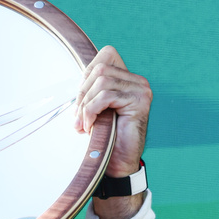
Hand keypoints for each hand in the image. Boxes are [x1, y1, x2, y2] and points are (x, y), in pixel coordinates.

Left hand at [74, 46, 150, 177]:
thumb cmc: (107, 138)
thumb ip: (91, 90)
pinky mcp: (139, 101)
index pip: (106, 55)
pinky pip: (105, 96)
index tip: (81, 99)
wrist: (118, 163)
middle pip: (100, 69)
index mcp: (128, 79)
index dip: (87, 74)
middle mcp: (138, 81)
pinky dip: (91, 111)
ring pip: (101, 82)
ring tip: (83, 124)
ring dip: (86, 105)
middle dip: (83, 93)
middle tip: (78, 117)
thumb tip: (77, 81)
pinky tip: (90, 126)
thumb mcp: (96, 108)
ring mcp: (141, 90)